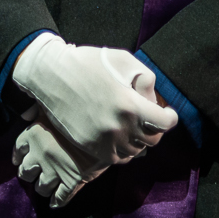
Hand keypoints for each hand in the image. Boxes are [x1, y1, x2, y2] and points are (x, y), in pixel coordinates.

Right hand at [12, 34, 173, 162]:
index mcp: (131, 105)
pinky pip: (115, 158)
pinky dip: (121, 151)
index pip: (166, 123)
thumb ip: (146, 78)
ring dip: (137, 140)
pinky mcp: (89, 144)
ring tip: (132, 128)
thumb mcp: (122, 59)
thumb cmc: (86, 62)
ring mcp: (103, 138)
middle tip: (148, 120)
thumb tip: (153, 98)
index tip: (166, 113)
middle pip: (152, 139)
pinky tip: (119, 139)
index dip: (170, 117)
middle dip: (154, 128)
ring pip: (134, 150)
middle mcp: (120, 126)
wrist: (49, 74)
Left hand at [13, 118, 108, 208]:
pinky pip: (61, 196)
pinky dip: (57, 202)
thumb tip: (24, 114)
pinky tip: (55, 204)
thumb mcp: (53, 107)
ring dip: (42, 189)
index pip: (18, 150)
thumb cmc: (78, 113)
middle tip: (33, 176)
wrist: (104, 126)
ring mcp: (55, 170)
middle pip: (25, 172)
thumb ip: (36, 109)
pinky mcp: (72, 181)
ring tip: (44, 189)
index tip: (20, 161)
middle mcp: (39, 154)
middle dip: (28, 175)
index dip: (18, 157)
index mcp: (32, 135)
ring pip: (41, 187)